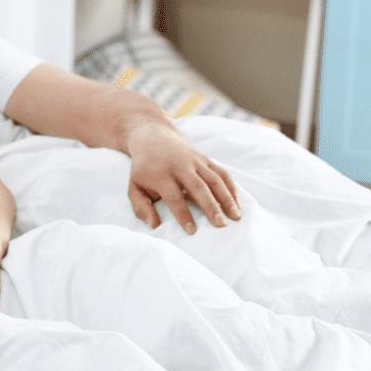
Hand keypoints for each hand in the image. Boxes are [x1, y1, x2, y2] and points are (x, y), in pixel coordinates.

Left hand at [125, 124, 240, 233]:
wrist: (154, 139)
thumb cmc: (144, 170)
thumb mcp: (134, 187)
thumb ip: (141, 207)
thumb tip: (154, 225)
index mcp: (161, 175)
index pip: (174, 197)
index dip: (183, 214)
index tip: (192, 231)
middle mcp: (180, 166)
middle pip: (198, 187)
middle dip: (211, 207)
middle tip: (221, 225)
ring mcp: (195, 161)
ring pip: (214, 179)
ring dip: (227, 198)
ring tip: (235, 217)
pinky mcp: (205, 159)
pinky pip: (222, 173)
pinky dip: (231, 187)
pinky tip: (237, 203)